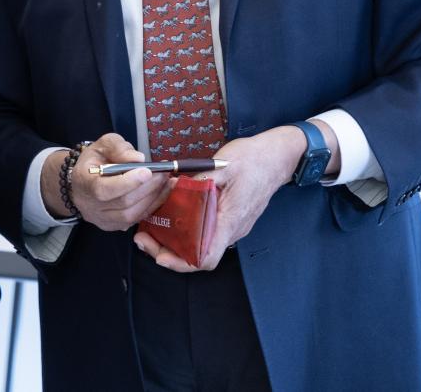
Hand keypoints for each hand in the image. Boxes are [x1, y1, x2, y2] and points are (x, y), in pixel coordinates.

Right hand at [42, 133, 171, 230]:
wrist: (83, 183)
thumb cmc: (95, 161)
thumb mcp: (103, 145)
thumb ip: (119, 148)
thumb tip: (138, 158)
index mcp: (84, 183)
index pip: (104, 190)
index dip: (127, 182)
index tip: (147, 171)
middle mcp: (91, 207)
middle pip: (123, 203)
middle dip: (147, 188)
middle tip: (164, 173)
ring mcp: (102, 220)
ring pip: (131, 215)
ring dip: (153, 198)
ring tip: (166, 182)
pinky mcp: (114, 226)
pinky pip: (136, 220)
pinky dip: (152, 206)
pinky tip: (162, 192)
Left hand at [134, 125, 305, 271]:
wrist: (277, 157)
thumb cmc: (253, 159)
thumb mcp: (222, 166)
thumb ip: (198, 181)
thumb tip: (172, 188)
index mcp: (229, 220)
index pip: (205, 258)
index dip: (180, 262)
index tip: (159, 255)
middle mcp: (231, 229)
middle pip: (197, 254)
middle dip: (167, 251)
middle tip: (143, 237)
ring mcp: (232, 226)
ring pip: (200, 244)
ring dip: (175, 241)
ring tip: (151, 227)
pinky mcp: (230, 219)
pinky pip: (207, 232)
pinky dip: (187, 230)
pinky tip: (172, 215)